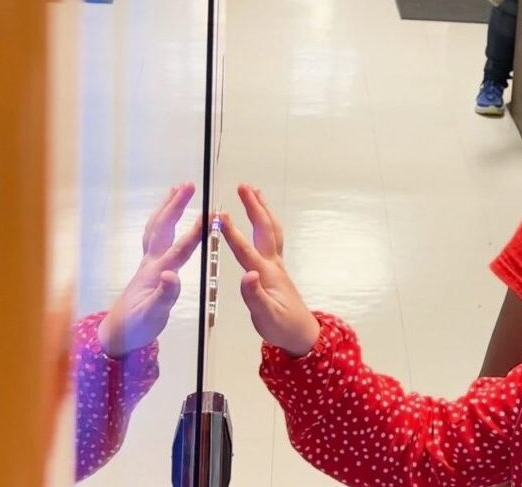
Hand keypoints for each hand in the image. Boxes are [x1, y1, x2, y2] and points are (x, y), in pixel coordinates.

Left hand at [98, 183, 202, 357]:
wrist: (117, 333)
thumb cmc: (137, 326)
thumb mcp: (153, 315)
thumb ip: (164, 295)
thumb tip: (171, 274)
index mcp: (156, 273)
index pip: (179, 248)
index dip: (196, 232)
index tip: (211, 215)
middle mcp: (151, 263)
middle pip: (162, 228)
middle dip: (175, 206)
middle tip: (188, 185)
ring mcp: (147, 262)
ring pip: (156, 228)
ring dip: (167, 207)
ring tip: (177, 189)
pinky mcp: (147, 266)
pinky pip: (155, 235)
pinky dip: (162, 220)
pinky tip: (167, 215)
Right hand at [220, 184, 319, 357]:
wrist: (302, 334)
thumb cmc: (281, 327)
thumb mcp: (265, 316)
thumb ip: (255, 296)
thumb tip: (248, 275)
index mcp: (266, 275)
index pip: (245, 250)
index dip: (231, 233)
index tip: (218, 215)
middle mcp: (273, 264)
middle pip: (264, 229)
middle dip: (253, 207)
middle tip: (243, 186)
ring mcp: (277, 265)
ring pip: (271, 230)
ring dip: (262, 209)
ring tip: (254, 191)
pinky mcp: (277, 268)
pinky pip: (272, 238)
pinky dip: (267, 223)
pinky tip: (263, 219)